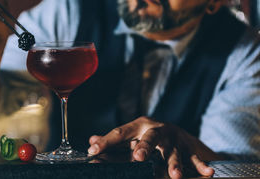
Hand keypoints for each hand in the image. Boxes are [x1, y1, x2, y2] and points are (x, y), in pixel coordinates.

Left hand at [88, 116, 219, 178]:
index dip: (106, 141)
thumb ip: (113, 141)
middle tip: (138, 157)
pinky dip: (201, 165)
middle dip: (145, 146)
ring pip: (173, 151)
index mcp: (139, 125)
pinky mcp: (189, 147)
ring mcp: (174, 138)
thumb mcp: (130, 136)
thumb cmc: (146, 136)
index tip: (93, 151)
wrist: (175, 132)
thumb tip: (90, 141)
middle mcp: (157, 129)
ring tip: (174, 175)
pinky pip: (195, 157)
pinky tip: (208, 172)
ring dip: (174, 163)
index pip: (120, 133)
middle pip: (150, 137)